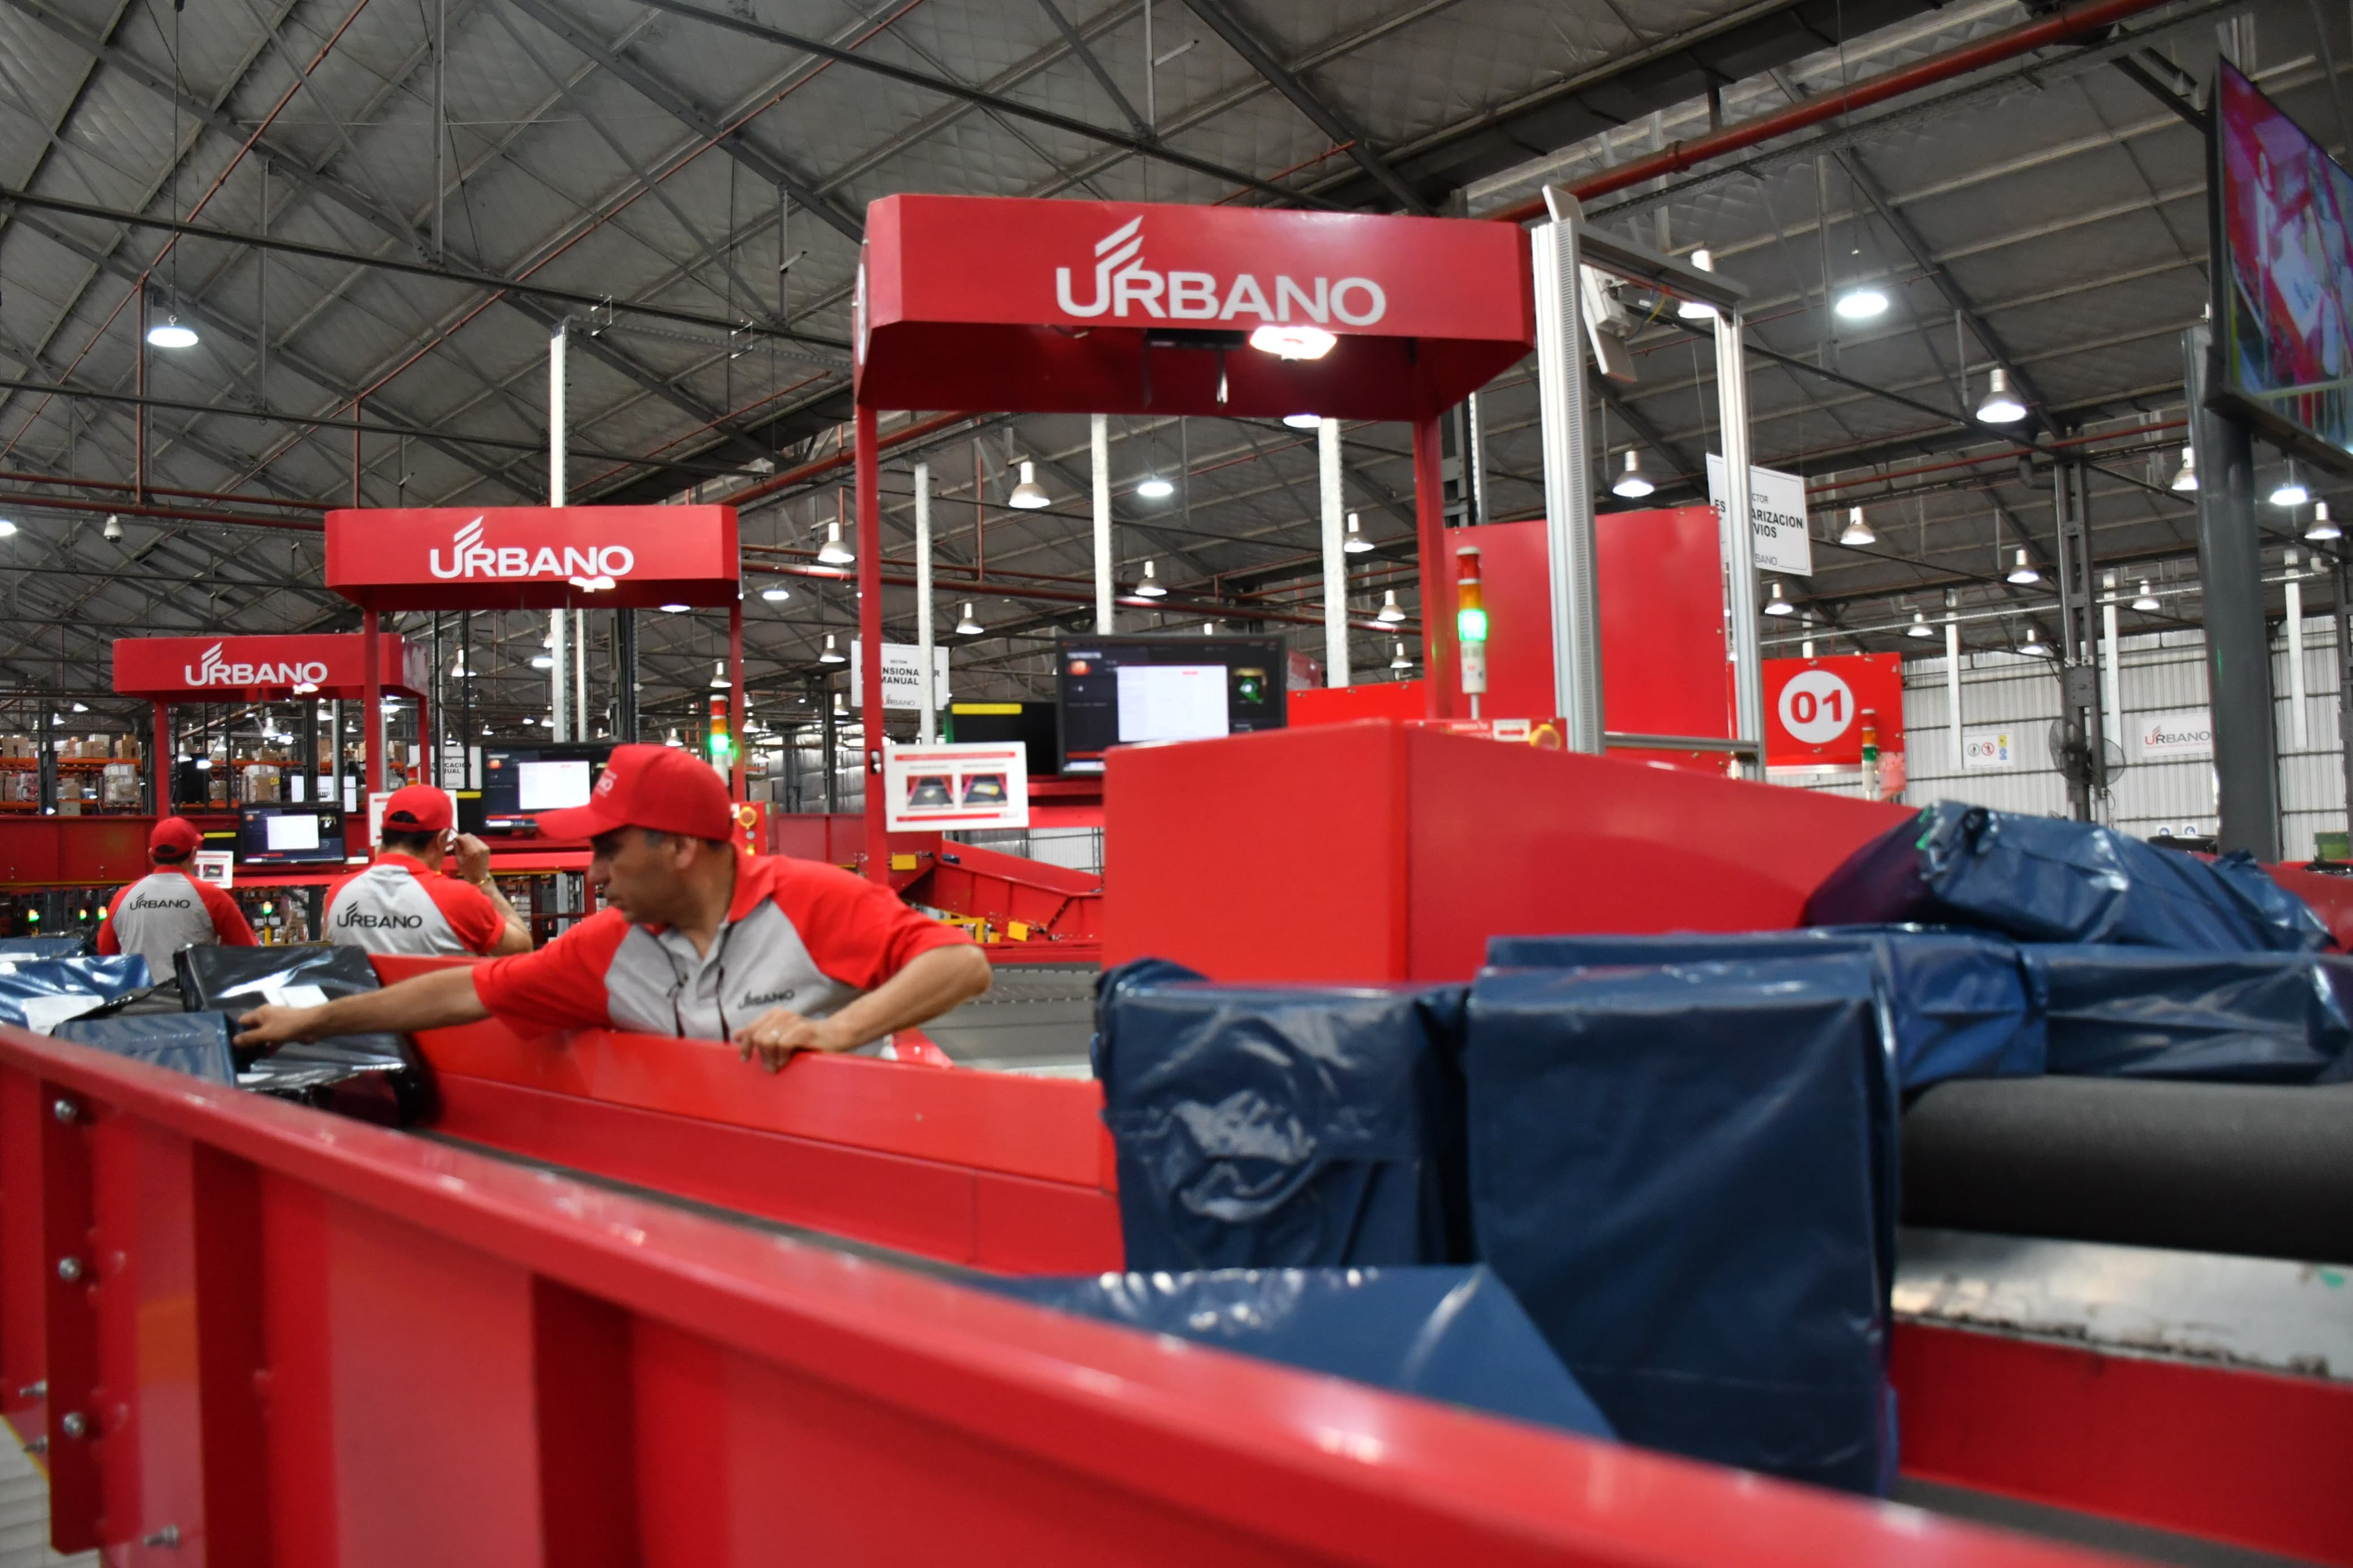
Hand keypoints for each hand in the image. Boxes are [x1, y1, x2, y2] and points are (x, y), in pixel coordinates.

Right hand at [235, 1004, 330, 1049]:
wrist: (313, 1025)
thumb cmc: (287, 1027)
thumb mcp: (266, 1033)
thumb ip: (250, 1038)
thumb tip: (233, 1041)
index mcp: (260, 1013)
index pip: (242, 1020)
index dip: (236, 1031)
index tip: (231, 1044)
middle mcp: (267, 1017)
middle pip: (252, 1028)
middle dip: (247, 1040)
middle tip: (240, 1054)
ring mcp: (277, 1024)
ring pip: (263, 1035)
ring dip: (259, 1045)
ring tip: (250, 1058)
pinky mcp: (286, 1031)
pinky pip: (274, 1039)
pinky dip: (270, 1046)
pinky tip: (266, 1056)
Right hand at [453, 832, 492, 884]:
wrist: (480, 876)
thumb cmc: (467, 870)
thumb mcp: (459, 860)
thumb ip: (457, 848)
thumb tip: (454, 839)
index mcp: (471, 851)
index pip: (463, 837)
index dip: (457, 837)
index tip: (453, 840)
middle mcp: (479, 847)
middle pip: (468, 835)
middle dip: (462, 837)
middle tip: (458, 842)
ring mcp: (484, 847)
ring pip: (473, 837)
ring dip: (467, 839)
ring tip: (464, 846)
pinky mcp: (487, 848)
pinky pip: (478, 841)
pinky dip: (473, 842)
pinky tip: (470, 848)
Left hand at [736, 1008, 852, 1072]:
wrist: (835, 1035)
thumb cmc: (807, 1040)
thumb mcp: (780, 1037)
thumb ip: (759, 1034)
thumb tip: (736, 1035)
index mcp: (774, 1014)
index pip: (750, 1029)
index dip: (745, 1045)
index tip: (745, 1059)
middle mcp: (782, 1014)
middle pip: (757, 1037)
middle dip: (760, 1055)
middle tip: (769, 1067)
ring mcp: (793, 1021)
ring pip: (767, 1041)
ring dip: (770, 1058)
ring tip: (777, 1066)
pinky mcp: (804, 1030)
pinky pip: (783, 1045)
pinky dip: (782, 1057)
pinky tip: (787, 1062)